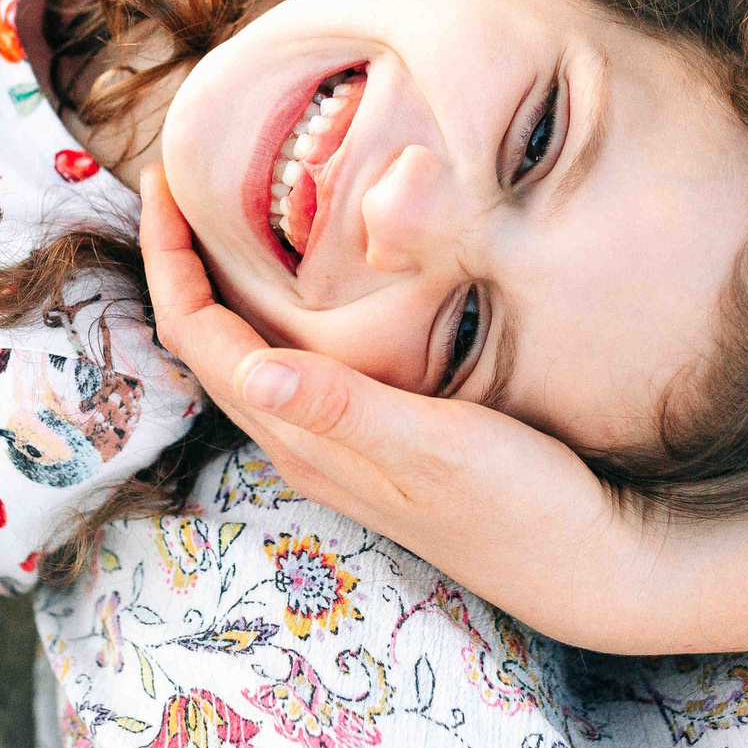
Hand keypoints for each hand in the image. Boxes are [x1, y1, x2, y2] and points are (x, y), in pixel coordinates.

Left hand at [139, 168, 640, 634]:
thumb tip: (256, 371)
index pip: (202, 340)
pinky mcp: (371, 441)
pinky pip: (289, 366)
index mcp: (306, 441)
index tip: (162, 182)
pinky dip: (269, 313)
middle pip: (206, 345)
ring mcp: (335, 448)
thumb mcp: (439, 448)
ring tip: (213, 217)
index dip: (170, 261)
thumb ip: (347, 411)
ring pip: (245, 356)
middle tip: (172, 180)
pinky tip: (298, 285)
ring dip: (216, 287)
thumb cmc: (521, 507)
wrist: (585, 566)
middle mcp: (305, 446)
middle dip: (177, 263)